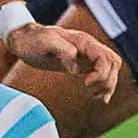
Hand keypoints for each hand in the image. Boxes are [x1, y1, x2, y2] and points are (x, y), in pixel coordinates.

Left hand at [2, 23, 119, 101]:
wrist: (24, 40)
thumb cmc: (33, 40)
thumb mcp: (45, 43)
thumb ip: (62, 51)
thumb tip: (75, 68)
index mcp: (84, 41)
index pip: (106, 57)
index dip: (102, 73)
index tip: (86, 84)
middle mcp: (89, 47)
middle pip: (113, 63)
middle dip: (108, 80)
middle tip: (92, 92)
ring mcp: (86, 55)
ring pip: (110, 69)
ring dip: (108, 84)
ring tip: (96, 97)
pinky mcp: (82, 64)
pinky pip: (101, 73)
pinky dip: (103, 85)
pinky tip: (98, 97)